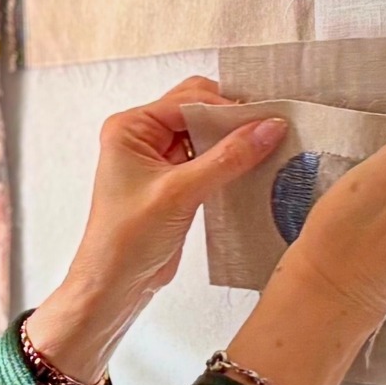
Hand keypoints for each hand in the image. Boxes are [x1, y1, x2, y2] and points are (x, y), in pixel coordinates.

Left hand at [25, 77, 288, 384]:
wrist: (114, 284)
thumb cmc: (127, 239)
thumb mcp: (180, 193)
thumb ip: (227, 158)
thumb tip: (269, 126)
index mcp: (130, 128)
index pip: (187, 100)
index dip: (227, 107)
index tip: (267, 119)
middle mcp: (141, 137)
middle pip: (197, 112)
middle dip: (232, 120)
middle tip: (272, 130)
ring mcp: (158, 159)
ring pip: (205, 136)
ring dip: (234, 142)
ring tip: (271, 147)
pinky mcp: (174, 181)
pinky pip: (208, 159)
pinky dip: (230, 162)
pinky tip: (255, 168)